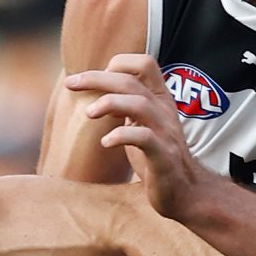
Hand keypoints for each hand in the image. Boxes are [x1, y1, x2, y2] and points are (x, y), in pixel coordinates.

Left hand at [66, 55, 208, 219]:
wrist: (185, 192)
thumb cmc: (157, 157)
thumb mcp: (140, 124)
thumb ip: (125, 106)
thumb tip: (96, 90)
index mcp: (160, 99)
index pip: (144, 63)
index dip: (118, 63)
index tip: (96, 78)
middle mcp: (164, 111)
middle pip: (131, 81)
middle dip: (97, 78)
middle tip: (71, 83)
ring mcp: (166, 133)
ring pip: (139, 104)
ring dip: (109, 103)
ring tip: (88, 113)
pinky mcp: (163, 156)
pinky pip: (144, 138)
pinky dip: (121, 136)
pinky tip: (105, 142)